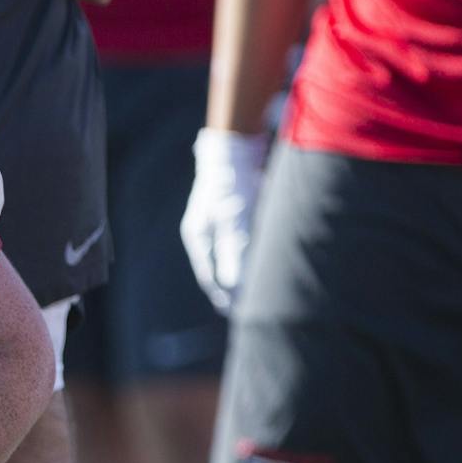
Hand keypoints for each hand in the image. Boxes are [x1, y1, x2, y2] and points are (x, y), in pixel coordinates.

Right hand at [181, 129, 266, 312]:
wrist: (236, 149)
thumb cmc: (233, 185)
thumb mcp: (234, 221)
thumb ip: (234, 253)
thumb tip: (232, 286)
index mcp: (199, 238)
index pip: (210, 277)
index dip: (224, 297)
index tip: (238, 313)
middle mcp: (205, 234)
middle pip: (218, 269)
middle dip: (233, 289)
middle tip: (248, 308)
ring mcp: (217, 224)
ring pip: (228, 256)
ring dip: (241, 273)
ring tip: (257, 291)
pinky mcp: (231, 215)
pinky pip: (238, 243)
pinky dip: (248, 257)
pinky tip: (261, 263)